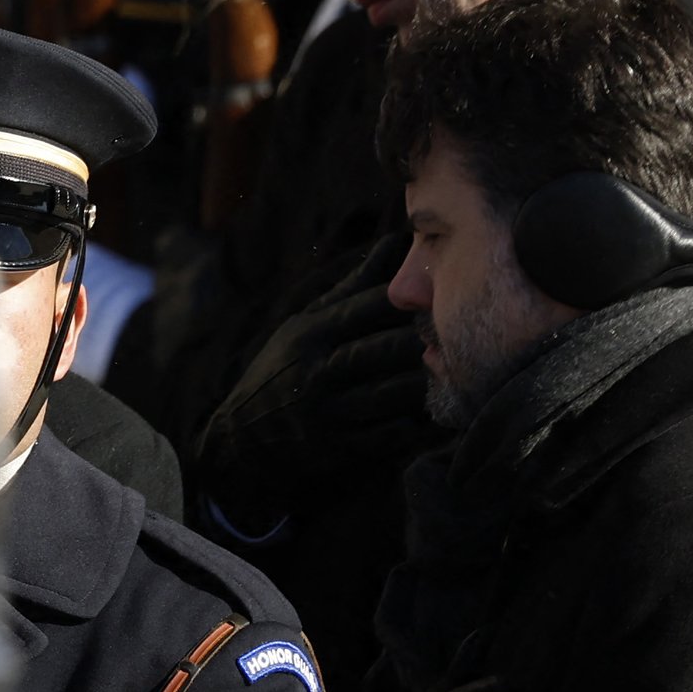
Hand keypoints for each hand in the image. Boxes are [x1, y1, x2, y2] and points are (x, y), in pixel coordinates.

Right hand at [195, 266, 433, 526]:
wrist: (242, 442)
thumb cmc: (281, 373)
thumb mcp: (302, 327)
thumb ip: (350, 291)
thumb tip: (393, 244)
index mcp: (310, 335)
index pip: (371, 306)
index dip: (409, 302)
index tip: (434, 301)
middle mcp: (318, 371)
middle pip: (389, 349)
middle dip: (424, 342)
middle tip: (450, 338)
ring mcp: (329, 412)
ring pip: (396, 392)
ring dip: (424, 382)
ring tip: (443, 373)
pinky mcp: (340, 448)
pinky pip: (392, 433)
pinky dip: (414, 422)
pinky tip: (422, 410)